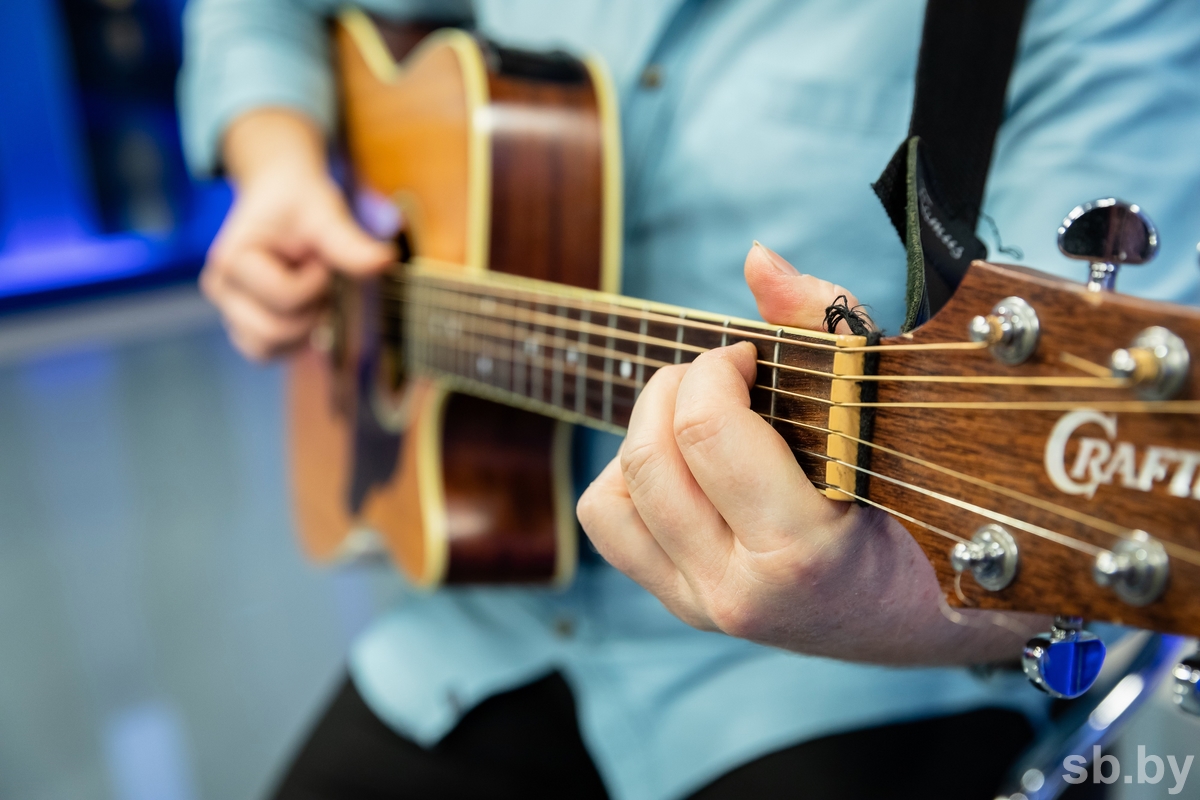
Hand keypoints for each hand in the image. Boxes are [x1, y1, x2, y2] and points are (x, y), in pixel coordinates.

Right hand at [201, 109, 394, 360]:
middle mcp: (223, 290)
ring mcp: (231, 311)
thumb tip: (384, 261)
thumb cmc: (297, 203)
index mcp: (231, 261)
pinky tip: (306, 310)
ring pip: (269, 349)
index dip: (318, 282)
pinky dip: (295, 340)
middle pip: (274, 332)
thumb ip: (348, 242)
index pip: (285, 297)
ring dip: (303, 328)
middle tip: (318, 277)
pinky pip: (270, 352)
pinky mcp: (244, 325)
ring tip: (310, 293)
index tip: (320, 257)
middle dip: (311, 309)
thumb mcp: (324, 213)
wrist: (280, 198)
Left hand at [578, 243, 1037, 664]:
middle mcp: (739, 592)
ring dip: (642, 435)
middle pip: (650, 458)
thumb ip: (825, 325)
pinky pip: (610, 527)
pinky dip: (628, 480)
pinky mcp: (680, 605)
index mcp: (801, 550)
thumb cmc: (917, 504)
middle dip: (673, 387)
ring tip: (695, 420)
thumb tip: (756, 258)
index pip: (707, 431)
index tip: (746, 355)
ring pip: (611, 496)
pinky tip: (682, 465)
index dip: (716, 368)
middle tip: (717, 373)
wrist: (920, 616)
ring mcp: (702, 606)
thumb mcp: (888, 409)